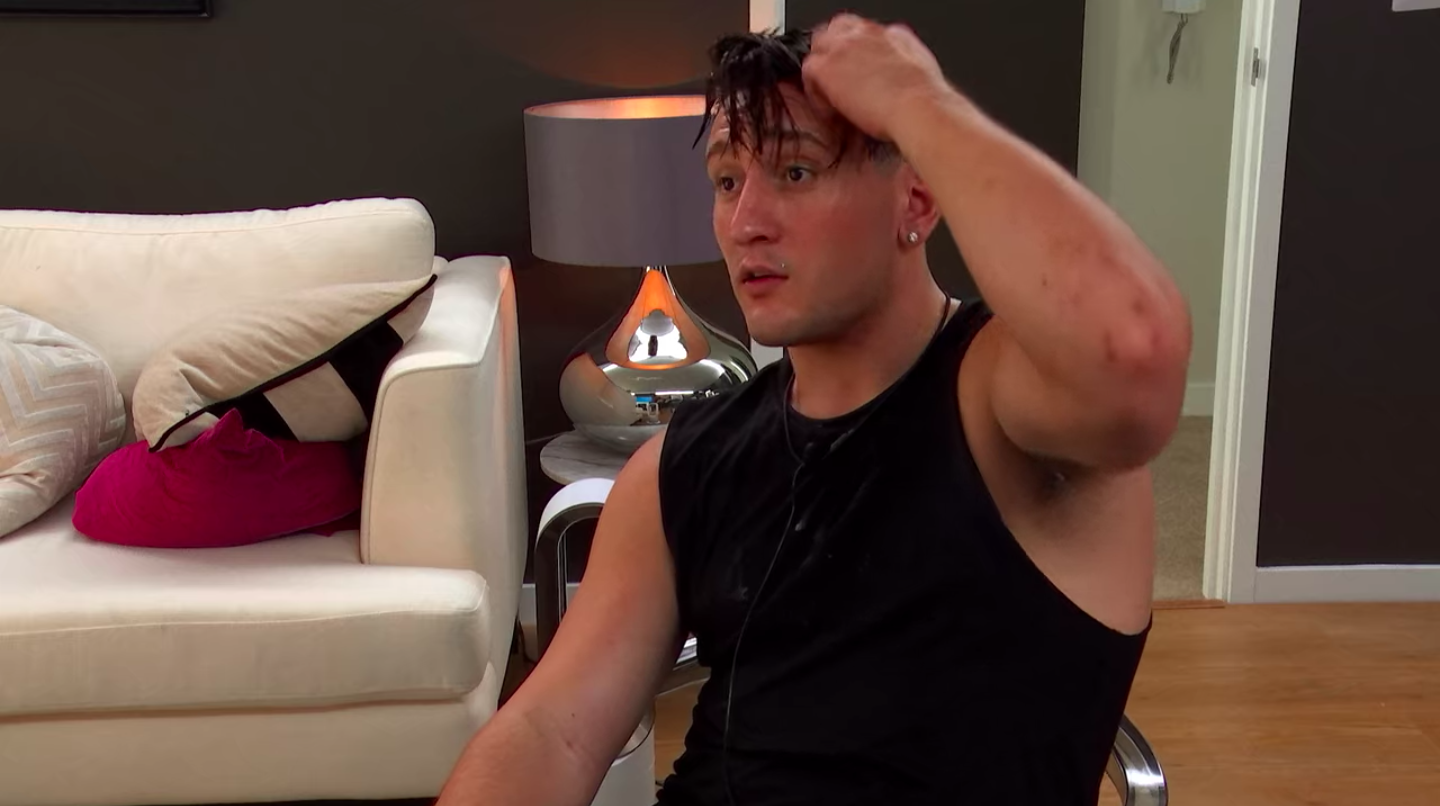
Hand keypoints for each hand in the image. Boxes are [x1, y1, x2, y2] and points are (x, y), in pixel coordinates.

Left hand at [802, 14, 954, 145]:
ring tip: (831, 99)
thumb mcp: (921, 68)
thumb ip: (904, 61)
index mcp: (891, 34)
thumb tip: (900, 70)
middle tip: (837, 83)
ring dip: (823, 73)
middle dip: (833, 54)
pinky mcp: (827, 67)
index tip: (857, 70)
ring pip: (818, 49)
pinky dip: (816, 93)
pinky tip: (830, 111)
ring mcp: (844, 48)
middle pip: (836, 32)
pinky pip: (809, 73)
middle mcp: (865, 34)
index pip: (862, 32)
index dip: (855, 52)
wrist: (919, 108)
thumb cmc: (926, 100)